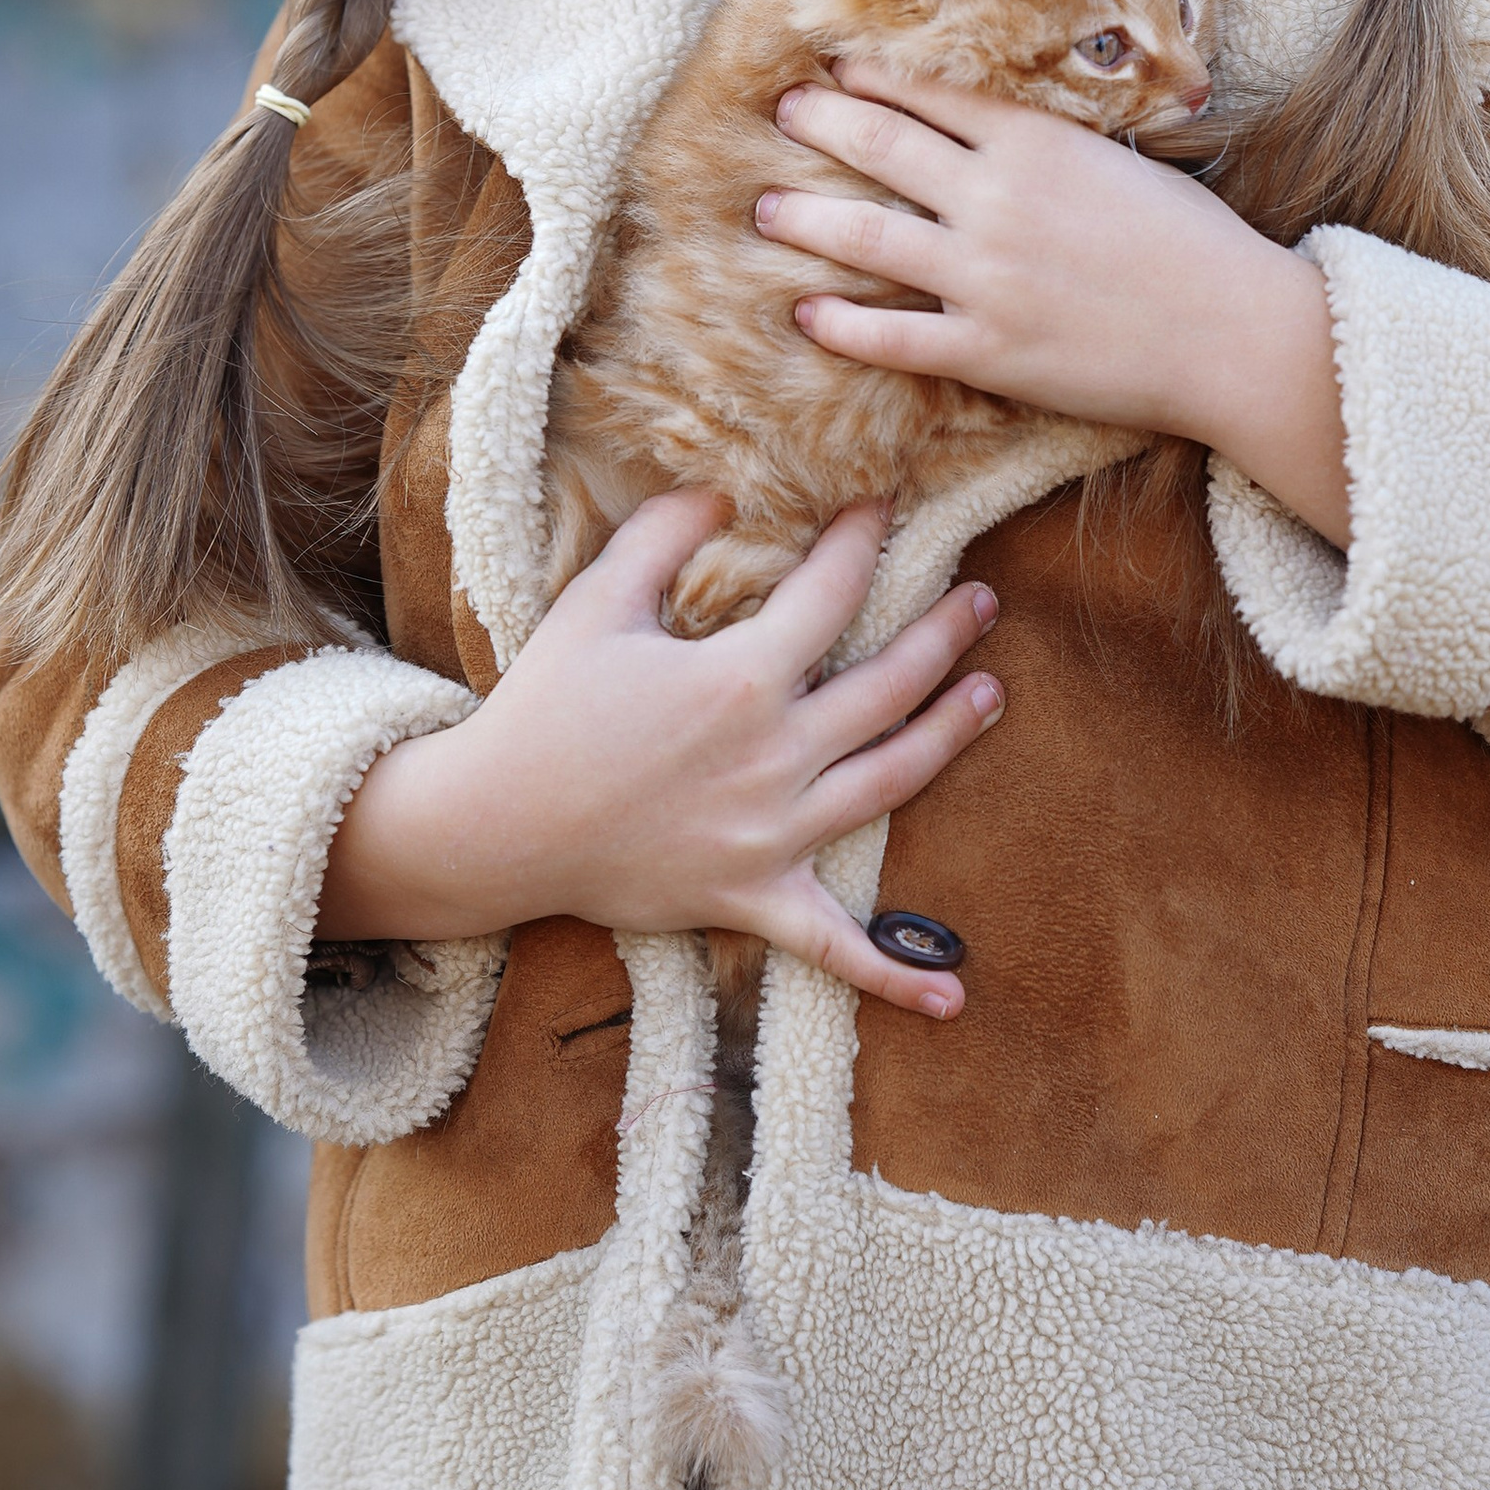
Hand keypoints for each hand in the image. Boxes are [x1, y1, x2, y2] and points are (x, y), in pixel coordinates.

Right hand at [314, 494, 997, 1015]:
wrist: (497, 827)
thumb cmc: (546, 709)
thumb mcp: (596, 602)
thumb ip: (662, 535)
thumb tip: (721, 489)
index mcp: (741, 681)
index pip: (833, 594)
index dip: (864, 541)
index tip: (884, 507)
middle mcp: (774, 756)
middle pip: (891, 685)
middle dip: (944, 634)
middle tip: (981, 598)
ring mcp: (772, 835)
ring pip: (892, 781)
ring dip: (950, 735)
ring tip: (992, 694)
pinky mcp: (753, 898)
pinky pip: (835, 947)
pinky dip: (893, 978)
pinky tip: (953, 1001)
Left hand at [758, 60, 1351, 542]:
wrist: (1234, 334)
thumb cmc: (1196, 243)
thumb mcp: (1127, 161)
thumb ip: (1057, 144)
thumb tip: (1009, 126)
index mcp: (1037, 142)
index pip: (931, 93)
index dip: (871, 76)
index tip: (832, 64)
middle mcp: (997, 200)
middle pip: (882, 147)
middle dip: (820, 124)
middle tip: (779, 113)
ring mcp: (986, 277)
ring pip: (867, 237)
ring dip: (805, 219)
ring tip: (762, 208)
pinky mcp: (988, 349)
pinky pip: (894, 335)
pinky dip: (843, 324)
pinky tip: (807, 313)